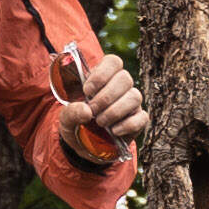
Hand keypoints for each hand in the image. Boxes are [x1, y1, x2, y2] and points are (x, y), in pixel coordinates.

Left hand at [56, 46, 151, 160]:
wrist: (83, 146)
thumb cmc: (76, 123)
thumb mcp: (66, 118)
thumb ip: (71, 112)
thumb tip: (86, 111)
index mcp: (103, 77)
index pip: (113, 62)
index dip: (102, 74)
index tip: (87, 91)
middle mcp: (120, 87)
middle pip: (125, 78)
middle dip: (106, 96)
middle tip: (92, 110)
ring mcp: (131, 103)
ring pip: (134, 96)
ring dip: (115, 110)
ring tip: (100, 122)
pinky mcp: (138, 120)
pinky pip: (142, 117)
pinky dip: (127, 125)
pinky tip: (114, 131)